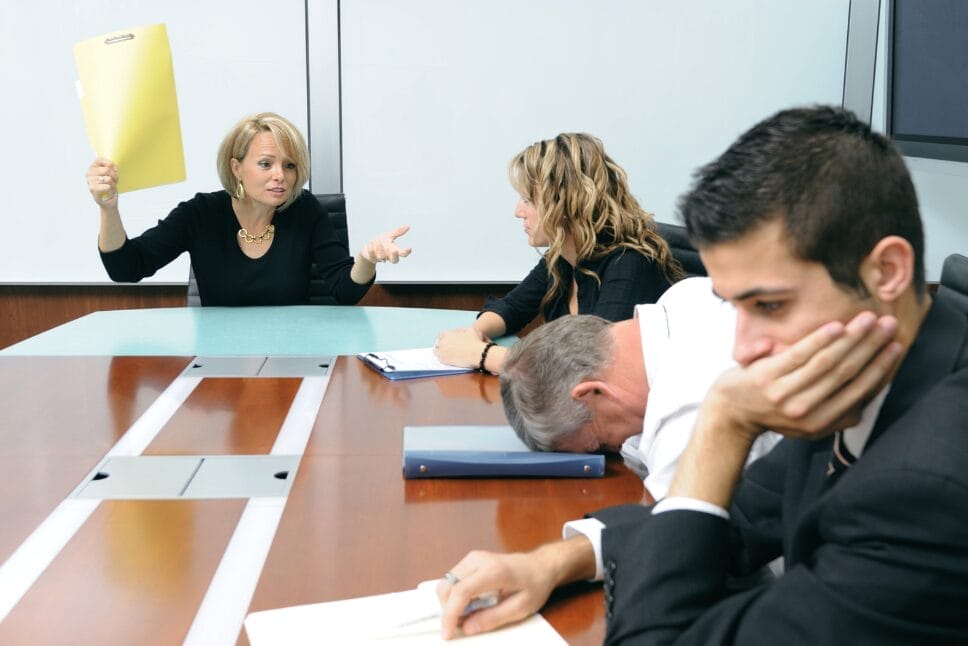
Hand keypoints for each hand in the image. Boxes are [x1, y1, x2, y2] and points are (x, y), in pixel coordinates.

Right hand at [86, 158, 117, 206]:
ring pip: (108, 179)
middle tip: (113, 181)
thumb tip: (113, 168)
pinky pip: (107, 186)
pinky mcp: (92, 189)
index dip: (110, 164)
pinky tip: (108, 192)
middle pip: (107, 170)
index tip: (115, 170)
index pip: (100, 159)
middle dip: (114, 176)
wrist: (108, 201)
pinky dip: (111, 190)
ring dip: (113, 184)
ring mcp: (90, 181)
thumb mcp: (111, 174)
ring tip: (110, 187)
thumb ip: (110, 168)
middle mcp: (89, 173)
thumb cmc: (110, 186)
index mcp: (92, 167)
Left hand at [359, 224, 411, 263]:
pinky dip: (371, 249)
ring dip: (381, 248)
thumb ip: (398, 232)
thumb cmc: (382, 242)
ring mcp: (380, 258)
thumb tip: (408, 226)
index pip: (403, 254)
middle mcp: (388, 256)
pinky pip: (372, 255)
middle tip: (394, 251)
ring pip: (382, 256)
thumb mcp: (390, 236)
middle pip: (395, 260)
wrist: (368, 247)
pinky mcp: (372, 258)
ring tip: (378, 241)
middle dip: (394, 256)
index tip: (409, 248)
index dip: (406, 252)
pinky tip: (371, 244)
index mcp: (394, 251)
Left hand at [434, 327, 486, 367]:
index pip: (441, 335)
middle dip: (442, 344)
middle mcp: (443, 342)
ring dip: (439, 351)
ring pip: (436, 351)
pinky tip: (447, 359)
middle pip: (438, 343)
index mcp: (448, 334)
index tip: (447, 340)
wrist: (478, 354)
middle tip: (447, 347)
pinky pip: (439, 359)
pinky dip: (442, 358)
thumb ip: (462, 330)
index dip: (444, 338)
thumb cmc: (476, 341)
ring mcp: (442, 352)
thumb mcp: (470, 330)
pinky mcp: (445, 361)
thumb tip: (459, 332)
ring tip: (445, 353)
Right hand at [436, 548, 560, 639]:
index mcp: (494, 571)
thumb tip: (467, 628)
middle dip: (448, 610)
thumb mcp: (520, 608)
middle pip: (447, 586)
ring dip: (451, 603)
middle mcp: (478, 560)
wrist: (539, 565)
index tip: (447, 633)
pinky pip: (453, 580)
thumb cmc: (534, 585)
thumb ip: (493, 618)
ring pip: (447, 582)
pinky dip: (456, 595)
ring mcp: (473, 558)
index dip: (450, 614)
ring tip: (472, 613)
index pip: (461, 591)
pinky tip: (473, 603)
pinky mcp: (470, 560)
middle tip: (463, 625)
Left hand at [709, 310, 902, 441]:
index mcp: (819, 422)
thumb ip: (835, 417)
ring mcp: (784, 393)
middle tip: (889, 324)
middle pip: (846, 372)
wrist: (729, 413)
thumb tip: (865, 404)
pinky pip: (799, 354)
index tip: (895, 346)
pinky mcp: (766, 376)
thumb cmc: (770, 413)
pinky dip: (820, 339)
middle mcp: (804, 410)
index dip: (879, 368)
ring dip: (851, 338)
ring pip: (826, 362)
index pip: (857, 391)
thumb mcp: (806, 425)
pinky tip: (837, 325)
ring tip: (869, 319)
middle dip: (871, 347)